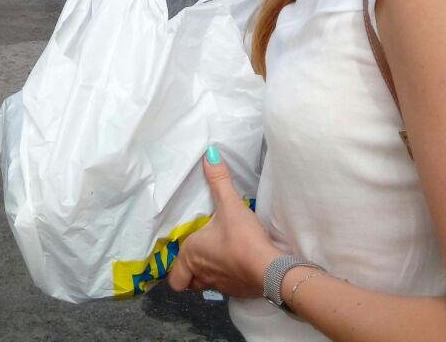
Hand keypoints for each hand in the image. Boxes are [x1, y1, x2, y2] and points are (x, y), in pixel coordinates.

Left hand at [167, 147, 280, 297]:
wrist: (270, 269)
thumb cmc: (242, 237)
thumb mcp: (230, 205)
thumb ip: (219, 180)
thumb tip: (209, 153)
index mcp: (192, 255)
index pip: (175, 277)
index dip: (178, 269)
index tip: (185, 256)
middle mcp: (202, 275)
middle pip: (189, 282)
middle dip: (192, 272)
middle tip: (201, 256)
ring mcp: (221, 287)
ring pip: (208, 285)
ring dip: (211, 273)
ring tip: (221, 257)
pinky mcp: (239, 292)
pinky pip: (228, 287)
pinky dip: (231, 278)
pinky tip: (240, 264)